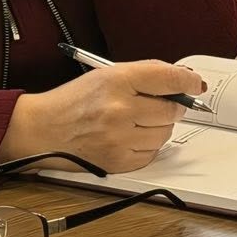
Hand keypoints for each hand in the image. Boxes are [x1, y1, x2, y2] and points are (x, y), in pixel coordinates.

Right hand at [0, 60, 206, 173]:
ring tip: (137, 122)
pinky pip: (151, 154)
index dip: (189, 81)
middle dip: (172, 106)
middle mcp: (119, 110)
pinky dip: (147, 146)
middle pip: (171, 109)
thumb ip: (145, 75)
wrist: (41, 129)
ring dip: (159, 127)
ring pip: (164, 133)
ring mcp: (118, 139)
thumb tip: (182, 79)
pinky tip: (129, 137)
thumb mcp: (106, 74)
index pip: (168, 78)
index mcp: (116, 80)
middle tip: (159, 105)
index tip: (196, 84)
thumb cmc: (73, 101)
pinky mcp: (117, 162)